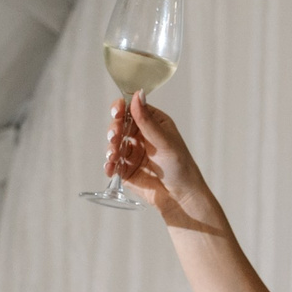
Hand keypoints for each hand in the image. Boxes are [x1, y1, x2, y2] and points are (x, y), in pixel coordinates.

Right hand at [104, 94, 216, 226]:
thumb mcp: (164, 141)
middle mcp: (141, 135)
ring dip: (111, 148)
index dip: (121, 108)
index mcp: (153, 123)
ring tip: (114, 156)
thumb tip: (138, 94)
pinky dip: (109, 165)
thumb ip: (147, 121)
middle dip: (114, 130)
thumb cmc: (180, 167)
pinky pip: (112, 163)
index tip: (117, 113)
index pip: (132, 109)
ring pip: (113, 144)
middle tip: (116, 138)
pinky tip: (111, 168)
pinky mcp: (126, 169)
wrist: (181, 197)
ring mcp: (132, 152)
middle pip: (119, 125)